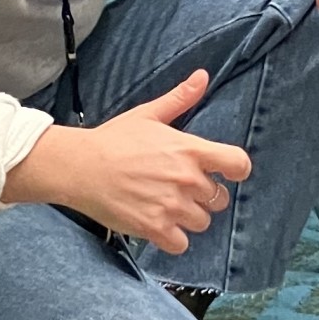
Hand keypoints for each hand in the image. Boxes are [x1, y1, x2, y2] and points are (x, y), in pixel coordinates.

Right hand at [2, 70, 251, 254]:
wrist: (80, 167)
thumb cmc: (114, 139)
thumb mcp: (148, 115)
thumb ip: (180, 98)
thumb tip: (203, 76)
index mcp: (190, 150)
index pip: (238, 164)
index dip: (236, 170)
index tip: (226, 173)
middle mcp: (187, 179)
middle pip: (220, 199)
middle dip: (204, 197)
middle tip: (179, 189)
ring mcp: (172, 206)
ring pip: (202, 223)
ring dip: (188, 218)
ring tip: (165, 205)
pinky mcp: (155, 228)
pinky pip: (182, 244)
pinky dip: (172, 238)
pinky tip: (157, 224)